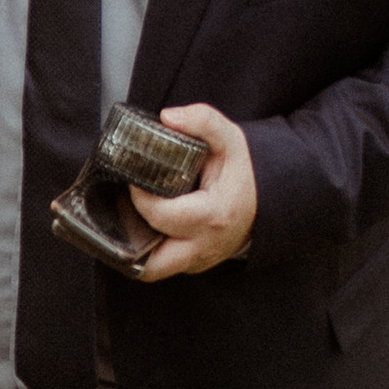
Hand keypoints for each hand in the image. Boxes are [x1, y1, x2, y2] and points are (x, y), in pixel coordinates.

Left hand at [131, 103, 256, 279]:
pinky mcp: (193, 264)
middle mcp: (204, 247)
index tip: (131, 178)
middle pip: (151, 266)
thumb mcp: (231, 140)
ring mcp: (198, 260)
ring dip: (134, 249)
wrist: (266, 202)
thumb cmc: (244, 173)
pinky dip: (147, 249)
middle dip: (127, 240)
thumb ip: (203, 122)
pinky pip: (163, 264)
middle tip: (123, 209)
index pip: (159, 215)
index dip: (138, 196)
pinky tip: (141, 224)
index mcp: (212, 217)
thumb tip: (167, 117)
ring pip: (152, 271)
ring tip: (127, 218)